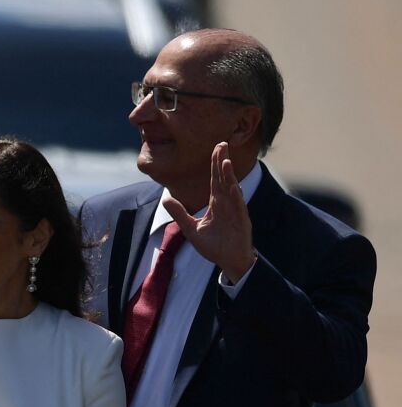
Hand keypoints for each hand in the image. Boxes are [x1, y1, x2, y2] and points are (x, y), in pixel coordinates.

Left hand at [162, 142, 255, 282]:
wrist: (229, 262)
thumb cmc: (214, 246)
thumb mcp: (191, 228)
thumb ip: (179, 213)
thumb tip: (165, 199)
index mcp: (216, 204)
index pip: (215, 180)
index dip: (215, 164)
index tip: (215, 148)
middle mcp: (226, 204)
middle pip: (223, 179)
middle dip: (222, 161)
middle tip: (222, 143)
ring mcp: (235, 212)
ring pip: (231, 190)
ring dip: (228, 176)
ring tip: (225, 160)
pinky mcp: (241, 222)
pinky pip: (238, 208)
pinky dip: (236, 197)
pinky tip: (233, 186)